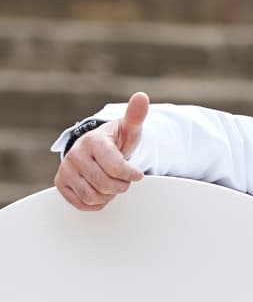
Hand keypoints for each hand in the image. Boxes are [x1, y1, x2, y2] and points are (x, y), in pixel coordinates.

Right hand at [54, 92, 147, 210]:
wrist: (96, 149)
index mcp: (93, 141)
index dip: (131, 174)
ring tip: (112, 183)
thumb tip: (142, 97)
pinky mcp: (61, 183)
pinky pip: (83, 204)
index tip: (137, 173)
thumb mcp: (129, 128)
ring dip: (109, 195)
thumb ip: (136, 115)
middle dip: (121, 185)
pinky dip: (97, 202)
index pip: (117, 168)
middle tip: (124, 179)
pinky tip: (101, 190)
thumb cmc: (115, 141)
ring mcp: (66, 169)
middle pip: (106, 185)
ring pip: (94, 196)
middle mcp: (75, 155)